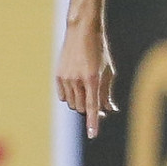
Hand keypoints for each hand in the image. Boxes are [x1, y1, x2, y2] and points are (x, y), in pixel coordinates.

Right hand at [54, 17, 117, 138]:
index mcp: (92, 78)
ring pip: (72, 103)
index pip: (92, 106)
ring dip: (80, 103)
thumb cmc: (99, 49)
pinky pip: (63, 96)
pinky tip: (76, 88)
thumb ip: (107, 92)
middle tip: (98, 107)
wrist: (82, 30)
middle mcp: (77, 79)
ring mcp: (66, 77)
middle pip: (82, 108)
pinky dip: (70, 97)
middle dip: (89, 110)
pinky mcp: (58, 75)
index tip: (92, 135)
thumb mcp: (107, 70)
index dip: (92, 122)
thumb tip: (109, 110)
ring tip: (87, 91)